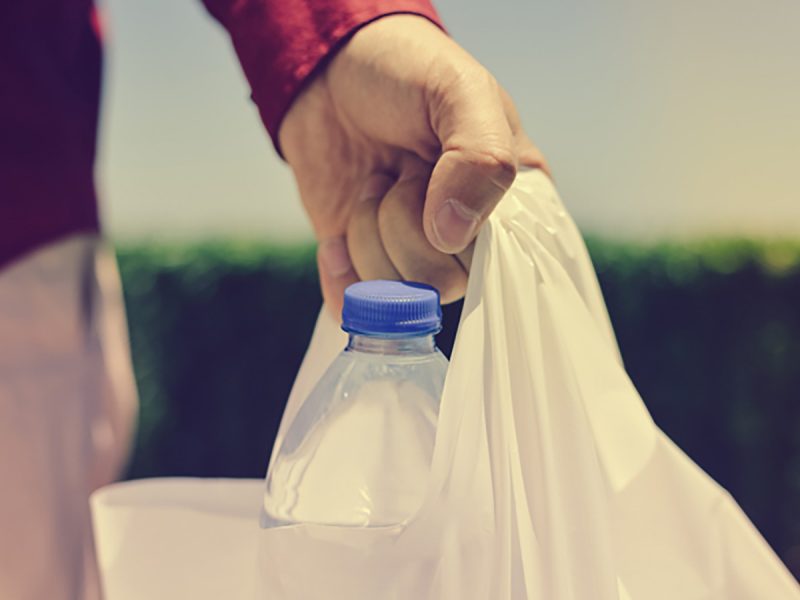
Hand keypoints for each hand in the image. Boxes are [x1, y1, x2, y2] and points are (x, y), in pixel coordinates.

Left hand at [279, 15, 546, 315]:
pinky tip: (339, 230)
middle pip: (441, 283)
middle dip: (403, 222)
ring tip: (374, 182)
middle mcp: (465, 239)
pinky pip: (355, 306)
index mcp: (508, 204)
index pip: (502, 265)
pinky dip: (339, 271)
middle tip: (399, 171)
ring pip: (394, 298)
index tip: (431, 173)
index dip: (461, 227)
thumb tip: (450, 235)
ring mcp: (411, 255)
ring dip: (367, 234)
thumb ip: (480, 156)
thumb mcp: (459, 91)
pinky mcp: (364, 264)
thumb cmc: (406, 71)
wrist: (328, 68)